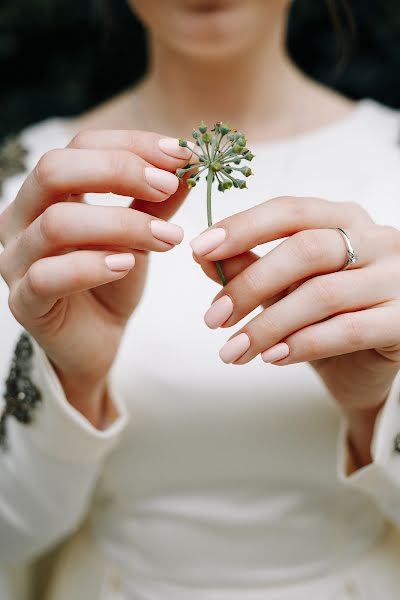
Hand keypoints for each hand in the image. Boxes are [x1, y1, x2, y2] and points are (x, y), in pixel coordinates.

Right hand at [0, 130, 191, 420]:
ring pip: (56, 223)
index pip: (80, 145)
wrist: (97, 339)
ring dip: (121, 224)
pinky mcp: (24, 301)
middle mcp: (21, 218)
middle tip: (168, 187)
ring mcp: (16, 260)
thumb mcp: (140, 234)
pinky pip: (47, 275)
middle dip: (118, 171)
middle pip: (54, 170)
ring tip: (168, 238)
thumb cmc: (112, 280)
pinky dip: (92, 266)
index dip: (131, 144)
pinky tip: (127, 265)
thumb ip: (157, 202)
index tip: (180, 156)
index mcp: (48, 192)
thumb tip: (188, 163)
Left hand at [192, 197, 399, 464]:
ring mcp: (397, 278)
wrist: (370, 368)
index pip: (290, 210)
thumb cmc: (326, 318)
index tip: (200, 249)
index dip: (243, 226)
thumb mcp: (285, 289)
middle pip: (305, 250)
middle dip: (250, 285)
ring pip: (322, 293)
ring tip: (233, 350)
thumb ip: (251, 267)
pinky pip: (348, 329)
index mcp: (344, 220)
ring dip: (268, 325)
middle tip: (213, 317)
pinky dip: (303, 344)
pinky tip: (273, 358)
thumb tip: (203, 256)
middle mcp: (376, 240)